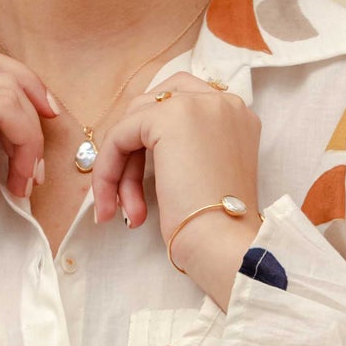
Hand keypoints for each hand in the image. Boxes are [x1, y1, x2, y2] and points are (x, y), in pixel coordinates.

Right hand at [0, 46, 56, 297]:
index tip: (47, 119)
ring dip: (29, 136)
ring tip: (26, 177)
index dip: (23, 87)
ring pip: (6, 90)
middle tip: (48, 138)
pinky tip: (18, 177)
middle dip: (33, 99)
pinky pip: (2, 107)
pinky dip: (23, 139)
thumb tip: (26, 105)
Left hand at [90, 72, 262, 307]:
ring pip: (134, 122)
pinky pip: (120, 135)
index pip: (180, 105)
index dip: (152, 141)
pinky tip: (111, 205)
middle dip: (133, 149)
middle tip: (127, 198)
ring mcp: (198, 103)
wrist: (224, 243)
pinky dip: (109, 169)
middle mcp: (222, 102)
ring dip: (120, 168)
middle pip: (154, 107)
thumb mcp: (206, 173)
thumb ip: (186, 148)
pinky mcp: (169, 117)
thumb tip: (135, 144)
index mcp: (236, 115)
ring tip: (125, 211)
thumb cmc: (217, 224)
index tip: (142, 184)